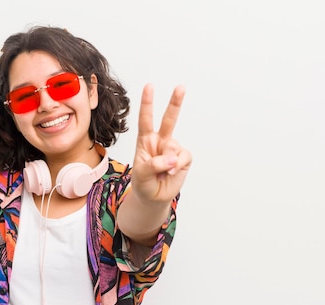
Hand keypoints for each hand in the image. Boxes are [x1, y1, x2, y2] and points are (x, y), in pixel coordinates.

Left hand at [130, 84, 191, 204]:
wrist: (153, 197)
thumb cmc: (143, 183)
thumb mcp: (141, 174)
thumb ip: (153, 164)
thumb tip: (171, 159)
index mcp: (145, 140)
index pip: (146, 119)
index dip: (147, 103)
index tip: (149, 87)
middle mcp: (160, 141)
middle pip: (169, 119)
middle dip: (175, 103)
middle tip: (180, 87)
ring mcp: (172, 149)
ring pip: (173, 147)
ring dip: (167, 162)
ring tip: (161, 173)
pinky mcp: (183, 158)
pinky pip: (183, 158)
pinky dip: (177, 166)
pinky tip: (170, 174)